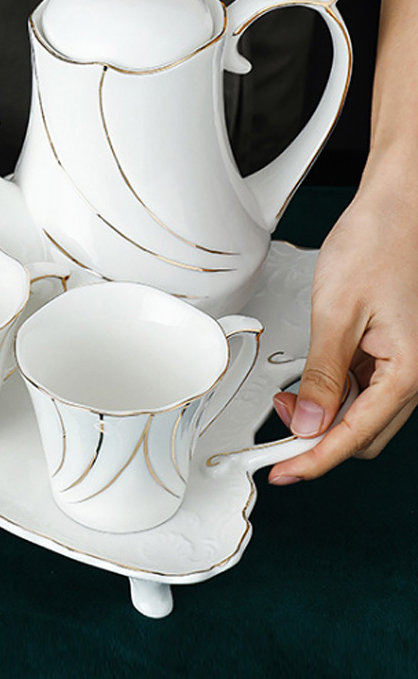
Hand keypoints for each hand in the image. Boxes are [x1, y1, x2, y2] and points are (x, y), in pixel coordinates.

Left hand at [268, 172, 417, 482]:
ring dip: (324, 415)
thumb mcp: (336, 312)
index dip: (314, 459)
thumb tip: (306, 421)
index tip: (283, 471)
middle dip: (318, 440)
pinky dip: (333, 392)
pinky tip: (308, 381)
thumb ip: (321, 373)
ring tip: (284, 400)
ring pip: (361, 413)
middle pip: (362, 435)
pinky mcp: (392, 349)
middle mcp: (413, 373)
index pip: (354, 437)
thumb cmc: (378, 244)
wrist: (397, 207)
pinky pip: (363, 387)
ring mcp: (403, 362)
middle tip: (274, 436)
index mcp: (407, 372)